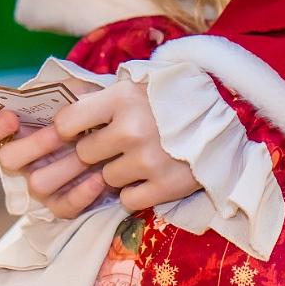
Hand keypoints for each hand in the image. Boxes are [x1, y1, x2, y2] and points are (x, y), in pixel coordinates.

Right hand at [0, 80, 111, 218]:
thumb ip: (60, 91)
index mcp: (18, 129)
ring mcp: (40, 181)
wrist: (119, 130)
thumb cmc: (91, 107)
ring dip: (65, 167)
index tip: (12, 118)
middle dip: (35, 144)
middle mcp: (22, 159)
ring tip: (89, 153)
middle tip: (61, 132)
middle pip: (7, 159)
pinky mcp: (61, 203)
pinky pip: (63, 206)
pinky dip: (82, 193)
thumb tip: (50, 96)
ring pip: (37, 184)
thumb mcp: (77, 91)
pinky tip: (100, 177)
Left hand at [54, 79, 201, 213]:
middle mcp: (131, 128)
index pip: (66, 122)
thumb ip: (98, 96)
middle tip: (115, 146)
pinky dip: (135, 192)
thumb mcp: (135, 85)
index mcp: (122, 97)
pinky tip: (150, 176)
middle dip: (95, 153)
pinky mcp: (164, 187)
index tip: (76, 133)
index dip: (67, 131)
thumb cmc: (171, 98)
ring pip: (106, 179)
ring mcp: (148, 160)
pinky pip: (127, 200)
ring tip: (141, 157)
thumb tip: (59, 104)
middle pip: (84, 155)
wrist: (225, 117)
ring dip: (118, 173)